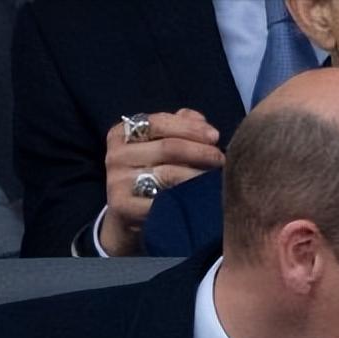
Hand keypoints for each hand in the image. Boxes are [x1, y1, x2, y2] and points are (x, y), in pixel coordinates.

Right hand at [100, 109, 224, 255]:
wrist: (128, 216)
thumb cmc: (152, 175)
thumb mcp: (160, 147)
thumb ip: (179, 127)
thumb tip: (199, 119)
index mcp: (122, 134)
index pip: (159, 122)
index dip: (191, 128)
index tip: (216, 136)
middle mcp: (116, 155)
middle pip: (168, 148)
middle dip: (201, 152)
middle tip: (221, 159)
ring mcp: (118, 181)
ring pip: (170, 174)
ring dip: (200, 176)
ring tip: (217, 179)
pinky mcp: (124, 206)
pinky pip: (164, 201)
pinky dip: (187, 199)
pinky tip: (202, 200)